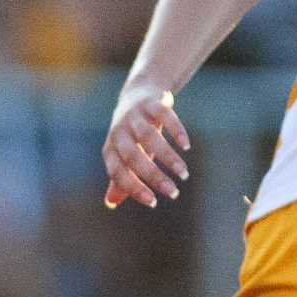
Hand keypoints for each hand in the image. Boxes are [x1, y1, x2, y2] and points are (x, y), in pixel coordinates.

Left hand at [102, 84, 189, 210]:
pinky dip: (176, 131)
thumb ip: (119, 178)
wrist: (139, 93)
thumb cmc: (132, 133)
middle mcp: (118, 132)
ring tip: (183, 174)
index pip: (118, 173)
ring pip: (150, 138)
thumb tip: (111, 203)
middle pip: (134, 157)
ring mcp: (134, 116)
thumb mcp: (124, 155)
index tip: (153, 202)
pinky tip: (186, 146)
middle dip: (154, 177)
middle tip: (173, 192)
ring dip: (168, 158)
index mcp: (110, 149)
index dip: (134, 188)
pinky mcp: (151, 102)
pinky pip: (164, 116)